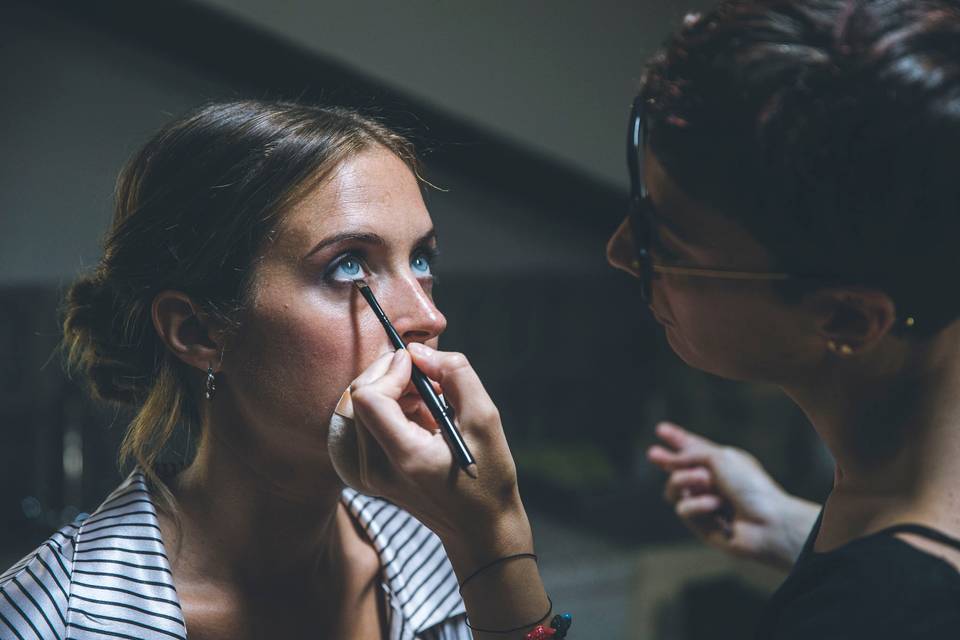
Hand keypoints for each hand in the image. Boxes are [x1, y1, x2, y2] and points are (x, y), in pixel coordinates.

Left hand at [329, 345, 531, 566]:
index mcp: (403, 457)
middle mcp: (376, 468)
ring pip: (363, 409)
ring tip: (432, 400)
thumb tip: (419, 352)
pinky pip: (370, 424)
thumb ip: (456, 376)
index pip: (367, 398)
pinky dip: (394, 408)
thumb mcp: (485, 421)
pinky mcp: (372, 472)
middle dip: (391, 375)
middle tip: (428, 377)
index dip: (390, 369)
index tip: (419, 364)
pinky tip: (424, 417)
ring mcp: (369, 473)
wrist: (480, 531)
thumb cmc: (488, 479)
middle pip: (359, 399)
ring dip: (393, 391)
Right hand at [648, 422, 819, 570]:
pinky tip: (716, 507)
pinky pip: (683, 509)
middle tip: (652, 454)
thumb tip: (667, 461)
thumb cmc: (750, 487)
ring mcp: (704, 503)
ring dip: (687, 480)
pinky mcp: (700, 524)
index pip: (694, 448)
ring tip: (705, 482)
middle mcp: (712, 482)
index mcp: (722, 462)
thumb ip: (689, 455)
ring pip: (675, 488)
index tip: (661, 429)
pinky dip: (699, 505)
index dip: (678, 438)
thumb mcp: (719, 457)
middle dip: (667, 460)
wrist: (766, 522)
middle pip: (679, 468)